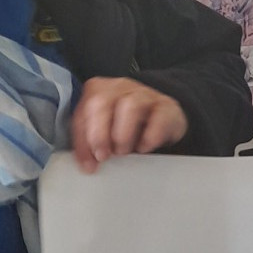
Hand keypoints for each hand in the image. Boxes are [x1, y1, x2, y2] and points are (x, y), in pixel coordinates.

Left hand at [71, 77, 188, 172]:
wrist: (161, 118)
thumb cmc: (125, 124)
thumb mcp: (103, 130)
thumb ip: (90, 142)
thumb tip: (88, 164)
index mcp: (99, 89)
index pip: (84, 110)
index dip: (83, 138)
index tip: (89, 161)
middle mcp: (121, 87)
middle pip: (103, 102)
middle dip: (100, 133)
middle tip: (103, 156)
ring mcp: (146, 94)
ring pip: (131, 106)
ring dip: (124, 134)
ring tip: (123, 151)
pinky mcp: (168, 106)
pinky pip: (159, 118)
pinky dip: (150, 136)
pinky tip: (144, 147)